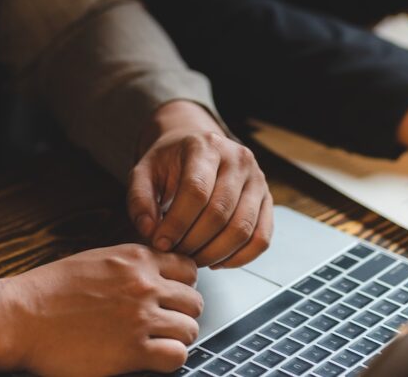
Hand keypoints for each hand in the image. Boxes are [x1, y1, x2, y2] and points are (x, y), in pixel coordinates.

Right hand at [0, 244, 202, 375]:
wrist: (21, 318)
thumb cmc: (50, 291)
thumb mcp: (97, 260)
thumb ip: (131, 265)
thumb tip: (156, 274)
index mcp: (136, 259)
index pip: (188, 268)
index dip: (182, 286)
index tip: (172, 298)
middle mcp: (144, 284)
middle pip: (194, 301)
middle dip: (182, 314)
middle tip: (165, 324)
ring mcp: (141, 317)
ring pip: (190, 329)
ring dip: (177, 338)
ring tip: (158, 343)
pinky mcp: (133, 350)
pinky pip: (176, 355)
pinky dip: (169, 358)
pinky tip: (151, 357)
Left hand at [129, 101, 272, 267]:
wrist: (199, 148)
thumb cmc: (171, 162)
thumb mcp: (144, 172)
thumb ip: (139, 200)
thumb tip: (150, 231)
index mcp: (206, 146)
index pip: (196, 190)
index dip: (177, 223)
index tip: (160, 243)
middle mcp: (238, 158)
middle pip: (219, 212)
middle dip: (194, 242)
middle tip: (175, 254)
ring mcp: (257, 179)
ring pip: (242, 229)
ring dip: (215, 254)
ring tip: (193, 259)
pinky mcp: (267, 199)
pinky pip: (261, 238)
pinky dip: (240, 258)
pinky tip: (217, 261)